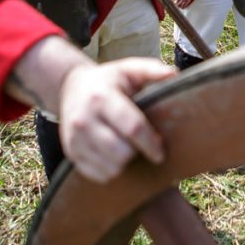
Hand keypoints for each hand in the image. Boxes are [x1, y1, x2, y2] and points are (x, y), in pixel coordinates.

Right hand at [4, 37, 174, 182]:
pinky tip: (114, 155)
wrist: (71, 89)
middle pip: (122, 153)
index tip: (161, 151)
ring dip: (125, 163)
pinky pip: (99, 176)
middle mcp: (84, 120)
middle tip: (141, 144)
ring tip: (128, 148)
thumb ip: (151, 70)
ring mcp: (75, 139)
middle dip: (138, 152)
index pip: (132, 128)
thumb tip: (174, 74)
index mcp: (101, 98)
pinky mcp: (71, 154)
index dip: (151, 143)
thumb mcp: (128, 69)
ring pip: (111, 168)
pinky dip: (112, 170)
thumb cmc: (108, 81)